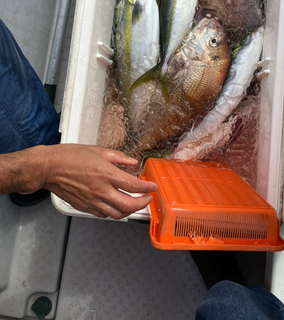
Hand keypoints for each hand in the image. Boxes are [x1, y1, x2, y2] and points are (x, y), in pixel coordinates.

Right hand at [39, 144, 156, 218]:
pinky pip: (104, 215)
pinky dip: (114, 212)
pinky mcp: (84, 207)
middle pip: (129, 205)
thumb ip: (118, 157)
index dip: (147, 188)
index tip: (152, 186)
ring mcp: (92, 201)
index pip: (134, 186)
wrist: (48, 168)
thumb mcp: (98, 150)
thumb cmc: (69, 156)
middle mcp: (101, 190)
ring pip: (117, 214)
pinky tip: (116, 205)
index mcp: (106, 174)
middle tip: (147, 198)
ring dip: (130, 211)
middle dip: (143, 203)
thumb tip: (132, 162)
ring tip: (134, 203)